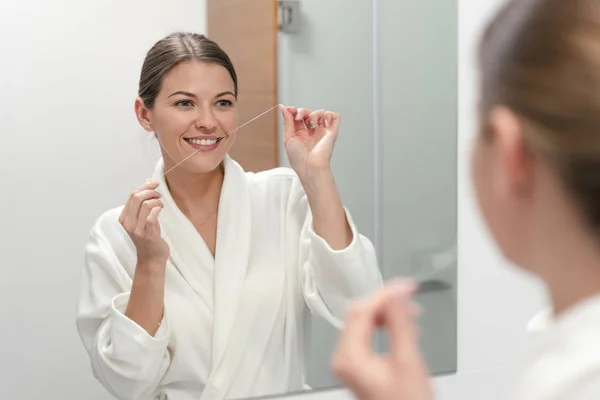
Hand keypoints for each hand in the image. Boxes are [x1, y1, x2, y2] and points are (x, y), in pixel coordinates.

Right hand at [118, 180, 169, 267]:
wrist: (151, 258)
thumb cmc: (148, 236)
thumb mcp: (142, 218)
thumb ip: (143, 201)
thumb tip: (148, 181)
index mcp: (124, 217)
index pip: (132, 195)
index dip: (144, 186)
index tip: (155, 184)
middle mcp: (128, 223)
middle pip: (137, 197)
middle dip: (151, 191)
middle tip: (159, 195)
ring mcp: (137, 229)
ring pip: (146, 204)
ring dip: (156, 200)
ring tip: (160, 205)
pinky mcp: (147, 234)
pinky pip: (152, 216)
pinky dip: (158, 209)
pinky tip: (160, 210)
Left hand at [280, 105, 339, 181]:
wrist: (309, 166)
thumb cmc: (299, 159)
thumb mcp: (288, 137)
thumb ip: (287, 121)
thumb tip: (283, 108)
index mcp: (302, 134)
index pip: (299, 116)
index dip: (295, 111)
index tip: (289, 110)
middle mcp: (313, 132)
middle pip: (309, 112)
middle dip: (303, 111)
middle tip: (299, 117)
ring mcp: (323, 131)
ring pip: (321, 113)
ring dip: (314, 114)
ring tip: (311, 124)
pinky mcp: (332, 132)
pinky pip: (334, 116)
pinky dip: (329, 116)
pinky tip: (323, 124)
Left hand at [332, 280, 433, 399]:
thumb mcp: (408, 361)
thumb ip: (401, 323)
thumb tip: (397, 294)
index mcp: (349, 356)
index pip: (360, 310)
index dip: (384, 294)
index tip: (405, 286)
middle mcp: (344, 358)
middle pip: (359, 315)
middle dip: (385, 302)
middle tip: (409, 295)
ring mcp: (350, 362)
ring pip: (363, 323)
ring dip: (386, 313)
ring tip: (410, 311)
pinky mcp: (359, 365)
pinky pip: (367, 335)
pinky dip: (384, 326)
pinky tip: (402, 326)